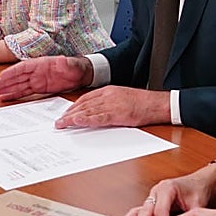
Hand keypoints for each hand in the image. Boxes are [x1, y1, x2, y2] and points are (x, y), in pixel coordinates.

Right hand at [0, 56, 91, 102]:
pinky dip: (14, 94)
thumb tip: (61, 60)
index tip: (2, 76)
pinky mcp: (39, 88)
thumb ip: (65, 63)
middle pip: (17, 76)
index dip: (13, 72)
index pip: (24, 67)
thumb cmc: (75, 67)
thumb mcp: (71, 65)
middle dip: (5, 82)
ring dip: (6, 88)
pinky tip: (5, 97)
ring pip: (18, 84)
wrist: (81, 74)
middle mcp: (36, 72)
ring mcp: (36, 80)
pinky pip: (24, 91)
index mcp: (41, 64)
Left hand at [53, 85, 168, 128]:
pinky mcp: (118, 114)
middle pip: (83, 104)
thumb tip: (96, 111)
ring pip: (87, 111)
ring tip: (62, 125)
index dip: (74, 107)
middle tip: (58, 122)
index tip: (66, 114)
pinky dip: (85, 120)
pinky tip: (76, 123)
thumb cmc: (143, 102)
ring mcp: (112, 105)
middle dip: (69, 114)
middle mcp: (108, 96)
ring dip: (72, 118)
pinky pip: (98, 118)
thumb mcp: (123, 96)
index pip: (86, 98)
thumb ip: (109, 101)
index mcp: (109, 90)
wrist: (157, 104)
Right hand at [123, 166, 215, 215]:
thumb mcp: (197, 204)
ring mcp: (152, 197)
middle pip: (146, 211)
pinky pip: (139, 212)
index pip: (160, 210)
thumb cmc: (198, 191)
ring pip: (139, 212)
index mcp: (167, 188)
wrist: (198, 182)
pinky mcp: (150, 204)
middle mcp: (157, 191)